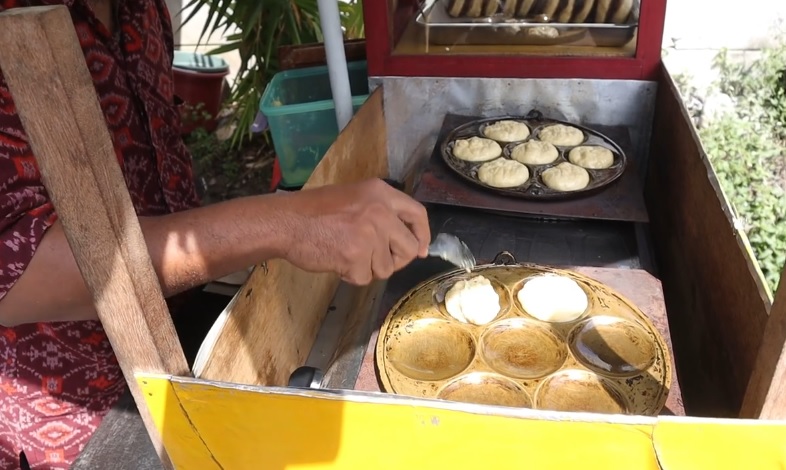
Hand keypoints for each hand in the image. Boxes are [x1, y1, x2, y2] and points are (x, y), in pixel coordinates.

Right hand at [281, 178, 430, 284]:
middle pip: (409, 248)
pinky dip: (351, 276)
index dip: (422, 235)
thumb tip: (411, 242)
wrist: (287, 223)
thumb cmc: (315, 211)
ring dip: (369, 268)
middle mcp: (380, 211)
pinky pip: (365, 278)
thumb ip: (382, 212)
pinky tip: (336, 261)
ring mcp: (369, 234)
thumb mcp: (354, 197)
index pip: (417, 214)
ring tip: (347, 255)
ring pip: (386, 268)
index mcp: (381, 193)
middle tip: (377, 260)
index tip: (421, 250)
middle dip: (396, 260)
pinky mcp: (356, 256)